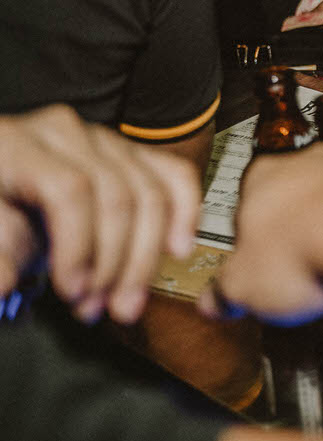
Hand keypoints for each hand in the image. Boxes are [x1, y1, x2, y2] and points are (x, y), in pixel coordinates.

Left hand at [0, 105, 198, 323]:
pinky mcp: (134, 153)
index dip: (77, 245)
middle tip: (98, 308)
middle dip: (114, 263)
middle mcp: (65, 132)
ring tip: (125, 300)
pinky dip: (185, 214)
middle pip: (117, 196)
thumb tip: (3, 285)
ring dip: (145, 258)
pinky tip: (178, 250)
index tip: (73, 292)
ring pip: (151, 194)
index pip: (69, 190)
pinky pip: (175, 176)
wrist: (1, 188)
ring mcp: (105, 140)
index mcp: (16, 144)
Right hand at [198, 145, 322, 324]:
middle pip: (294, 199)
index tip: (254, 262)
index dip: (249, 240)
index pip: (245, 205)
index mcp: (262, 177)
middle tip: (292, 266)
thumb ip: (223, 291)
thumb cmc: (306, 252)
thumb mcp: (241, 286)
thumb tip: (215, 301)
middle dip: (294, 230)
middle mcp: (309, 164)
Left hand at [280, 0, 322, 30]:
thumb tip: (307, 15)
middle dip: (308, 28)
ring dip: (316, 30)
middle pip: (321, 31)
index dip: (305, 24)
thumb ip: (322, 6)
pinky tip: (318, 28)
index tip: (292, 26)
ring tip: (304, 26)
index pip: (319, 23)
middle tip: (294, 26)